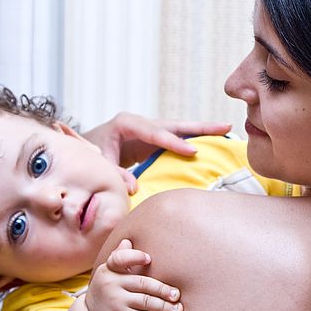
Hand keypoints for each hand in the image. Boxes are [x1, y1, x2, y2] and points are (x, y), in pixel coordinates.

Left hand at [82, 112, 231, 166]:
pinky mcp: (152, 139)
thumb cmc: (91, 157)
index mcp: (125, 124)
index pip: (154, 133)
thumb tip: (134, 187)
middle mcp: (140, 123)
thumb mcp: (101, 166)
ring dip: (203, 130)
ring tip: (227, 129)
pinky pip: (176, 138)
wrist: (84, 149)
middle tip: (225, 127)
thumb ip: (116, 175)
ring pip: (179, 129)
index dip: (174, 142)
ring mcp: (148, 129)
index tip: (193, 151)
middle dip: (200, 127)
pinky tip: (212, 142)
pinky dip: (194, 139)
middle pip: (174, 124)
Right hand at [85, 239, 182, 310]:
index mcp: (108, 270)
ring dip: (166, 307)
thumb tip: (128, 240)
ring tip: (177, 310)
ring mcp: (116, 301)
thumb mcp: (109, 274)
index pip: (119, 259)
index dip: (134, 257)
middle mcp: (111, 284)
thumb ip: (119, 258)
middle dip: (163, 289)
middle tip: (176, 294)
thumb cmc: (108, 291)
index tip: (148, 258)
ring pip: (147, 302)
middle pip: (143, 283)